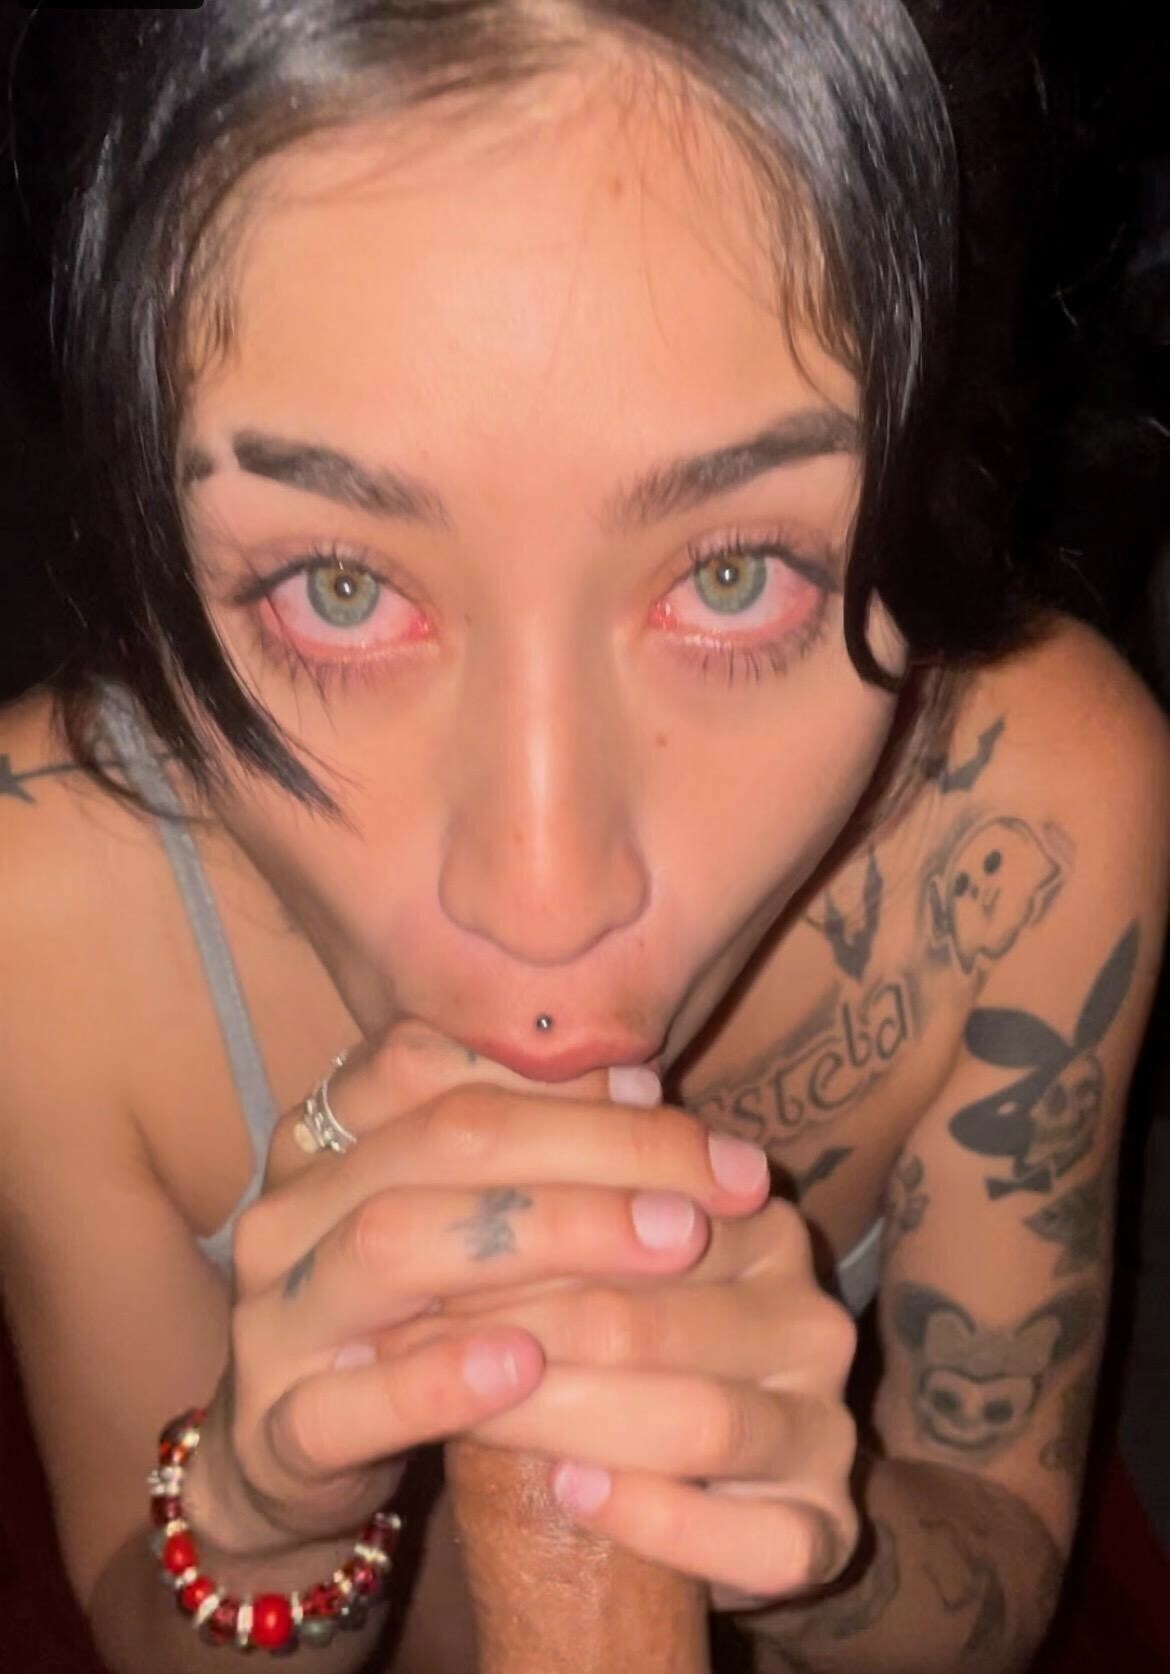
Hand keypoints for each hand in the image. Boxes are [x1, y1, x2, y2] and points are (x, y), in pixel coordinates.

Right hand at [183, 1023, 770, 1557]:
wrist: (292, 1457)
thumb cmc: (408, 1317)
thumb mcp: (461, 1220)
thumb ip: (530, 1147)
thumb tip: (640, 1082)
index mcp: (323, 1136)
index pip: (431, 1061)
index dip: (558, 1073)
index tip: (667, 1094)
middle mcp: (288, 1209)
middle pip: (440, 1141)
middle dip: (591, 1150)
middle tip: (705, 1190)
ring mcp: (270, 1318)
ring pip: (391, 1244)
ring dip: (542, 1236)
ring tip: (662, 1246)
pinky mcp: (276, 1431)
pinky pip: (349, 1398)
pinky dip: (439, 1376)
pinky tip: (527, 1362)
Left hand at [382, 1178, 860, 1605]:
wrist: (652, 1484)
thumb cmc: (585, 1341)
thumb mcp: (563, 1247)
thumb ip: (535, 1164)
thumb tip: (444, 1061)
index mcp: (758, 1225)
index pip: (636, 1211)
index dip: (514, 1229)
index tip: (408, 1243)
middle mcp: (809, 1316)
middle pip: (651, 1320)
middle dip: (518, 1328)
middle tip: (409, 1341)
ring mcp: (826, 1427)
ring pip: (702, 1421)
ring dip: (570, 1419)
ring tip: (471, 1415)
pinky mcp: (824, 1530)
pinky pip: (761, 1538)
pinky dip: (659, 1518)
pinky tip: (572, 1496)